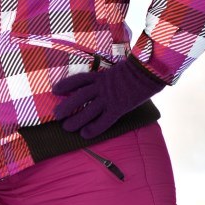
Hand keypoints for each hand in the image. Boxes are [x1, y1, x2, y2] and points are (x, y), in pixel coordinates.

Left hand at [51, 55, 165, 138]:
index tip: (55, 90)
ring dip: (75, 120)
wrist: (150, 72)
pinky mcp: (118, 108)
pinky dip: (93, 129)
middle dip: (66, 106)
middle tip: (56, 115)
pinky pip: (103, 121)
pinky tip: (85, 135)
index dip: (65, 85)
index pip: (79, 80)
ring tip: (66, 128)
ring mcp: (109, 98)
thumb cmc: (137, 70)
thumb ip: (108, 76)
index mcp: (101, 76)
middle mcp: (102, 87)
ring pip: (88, 110)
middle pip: (79, 97)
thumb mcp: (118, 69)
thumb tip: (102, 81)